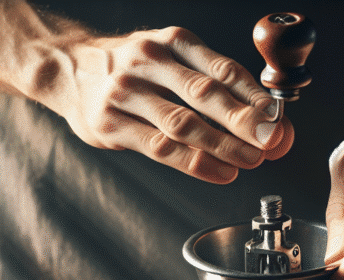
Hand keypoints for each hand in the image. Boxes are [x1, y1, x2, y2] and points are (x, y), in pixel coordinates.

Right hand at [46, 27, 292, 182]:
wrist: (66, 69)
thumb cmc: (128, 69)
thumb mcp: (168, 58)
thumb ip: (210, 83)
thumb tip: (263, 116)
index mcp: (171, 43)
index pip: (221, 70)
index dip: (254, 96)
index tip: (277, 118)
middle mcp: (149, 62)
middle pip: (205, 95)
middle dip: (244, 121)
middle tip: (270, 142)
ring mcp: (127, 93)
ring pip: (184, 124)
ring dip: (223, 146)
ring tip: (251, 162)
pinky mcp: (112, 124)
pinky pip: (161, 148)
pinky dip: (196, 164)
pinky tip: (220, 172)